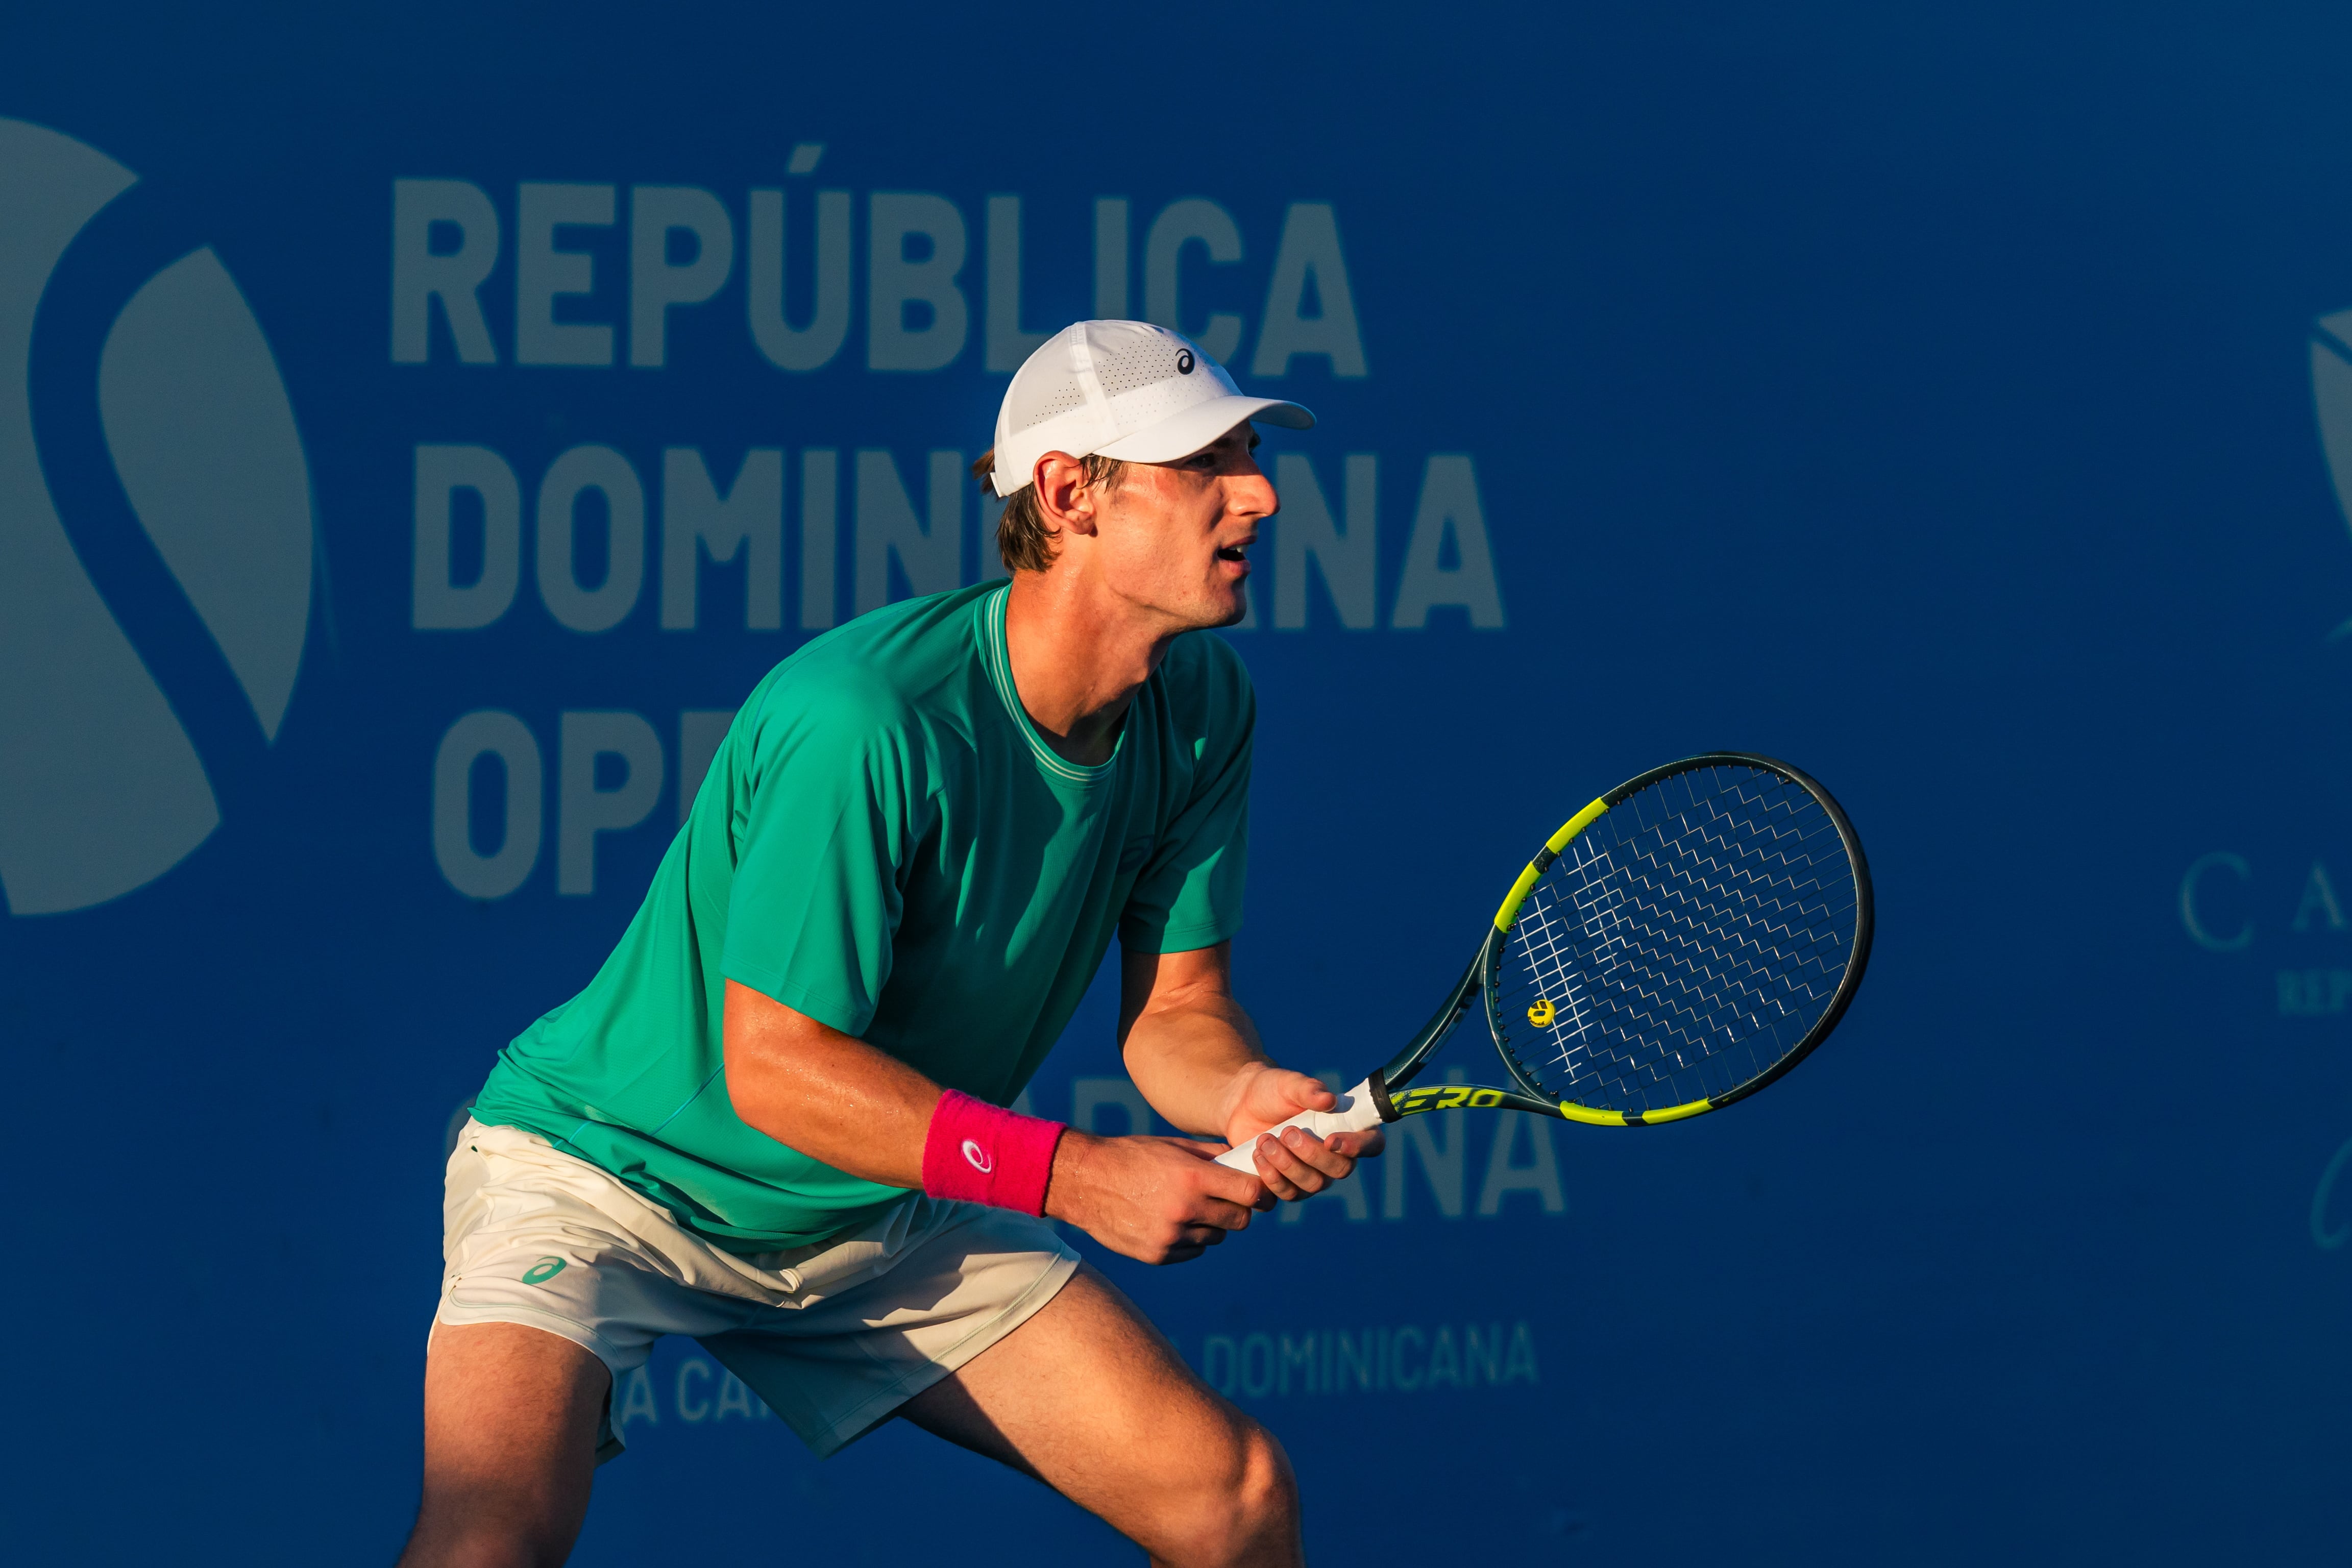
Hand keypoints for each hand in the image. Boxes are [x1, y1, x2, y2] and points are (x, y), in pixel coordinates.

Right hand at [1044, 1131, 1264, 1264]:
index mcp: (1192, 1177)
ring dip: (1211, 1225)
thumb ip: (1212, 1154)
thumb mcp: (1172, 1146)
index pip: (1249, 1193)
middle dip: (1237, 1210)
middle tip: (1225, 1199)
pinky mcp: (1157, 1254)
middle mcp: (1185, 1209)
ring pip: (1215, 1237)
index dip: (1259, 1193)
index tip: (1257, 1191)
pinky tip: (1171, 1221)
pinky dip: (1189, 1239)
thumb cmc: (1132, 1156)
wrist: (1085, 1182)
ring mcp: (1170, 1236)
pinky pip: (1192, 1251)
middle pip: (1239, 1220)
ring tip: (1189, 1207)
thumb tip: (1245, 1159)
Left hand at [1218, 1065, 1385, 1203]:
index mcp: (1346, 1127)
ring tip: (1265, 1139)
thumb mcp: (1289, 1083)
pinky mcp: (1288, 1186)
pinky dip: (1271, 1177)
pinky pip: (1287, 1194)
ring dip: (1287, 1164)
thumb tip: (1329, 1100)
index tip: (1330, 1140)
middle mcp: (1335, 1156)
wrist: (1242, 1104)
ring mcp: (1312, 1175)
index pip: (1371, 1144)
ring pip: (1313, 1184)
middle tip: (1287, 1132)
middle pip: (1340, 1170)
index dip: (1358, 1147)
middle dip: (1312, 1154)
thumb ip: (1309, 1090)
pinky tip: (1258, 1155)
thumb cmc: (1274, 1090)